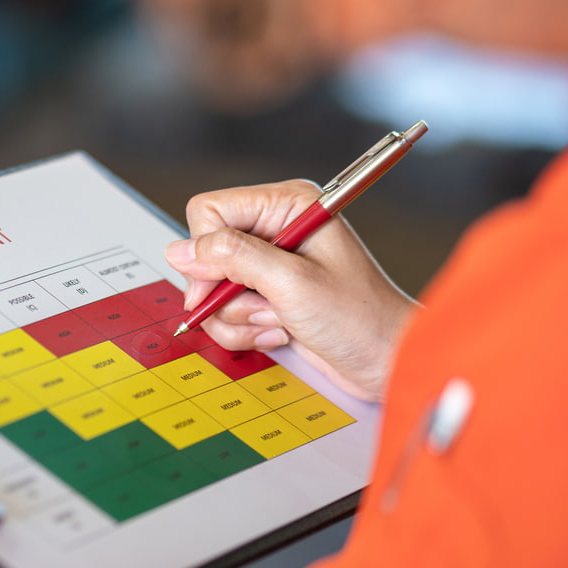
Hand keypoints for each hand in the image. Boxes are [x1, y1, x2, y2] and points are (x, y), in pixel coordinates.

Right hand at [164, 180, 415, 401]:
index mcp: (286, 205)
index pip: (209, 212)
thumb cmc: (360, 318)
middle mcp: (274, 229)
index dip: (207, 250)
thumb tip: (180, 250)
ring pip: (211, 289)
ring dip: (240, 316)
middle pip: (205, 254)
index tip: (222, 283)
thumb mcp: (291, 283)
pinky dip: (246, 331)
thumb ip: (232, 258)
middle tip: (266, 305)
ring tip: (280, 320)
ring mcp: (268, 266)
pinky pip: (225, 312)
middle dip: (227, 291)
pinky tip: (280, 332)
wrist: (386, 362)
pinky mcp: (266, 297)